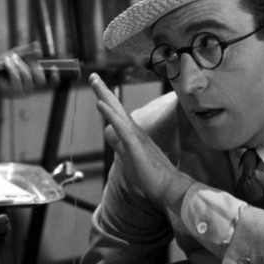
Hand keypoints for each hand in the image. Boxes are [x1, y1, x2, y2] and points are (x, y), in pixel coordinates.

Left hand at [0, 43, 54, 102]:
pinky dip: (11, 67)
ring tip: (10, 58)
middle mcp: (29, 89)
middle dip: (32, 65)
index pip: (48, 83)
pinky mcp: (11, 93)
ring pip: (27, 76)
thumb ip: (26, 52)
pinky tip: (6, 62)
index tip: (54, 67)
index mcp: (32, 82)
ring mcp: (21, 93)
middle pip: (40, 79)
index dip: (54, 78)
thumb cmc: (2, 67)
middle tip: (21, 57)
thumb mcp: (14, 56)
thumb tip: (38, 46)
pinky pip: (16, 78)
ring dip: (18, 64)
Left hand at [91, 73, 191, 206]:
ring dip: (105, 96)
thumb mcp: (131, 157)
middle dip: (104, 91)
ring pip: (118, 113)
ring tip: (95, 82)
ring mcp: (135, 138)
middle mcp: (134, 132)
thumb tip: (110, 134)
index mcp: (134, 135)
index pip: (118, 114)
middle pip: (117, 108)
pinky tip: (102, 104)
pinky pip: (121, 128)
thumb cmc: (153, 176)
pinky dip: (111, 115)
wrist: (169, 187)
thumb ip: (120, 145)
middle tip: (93, 76)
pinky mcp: (136, 146)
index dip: (108, 100)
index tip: (99, 87)